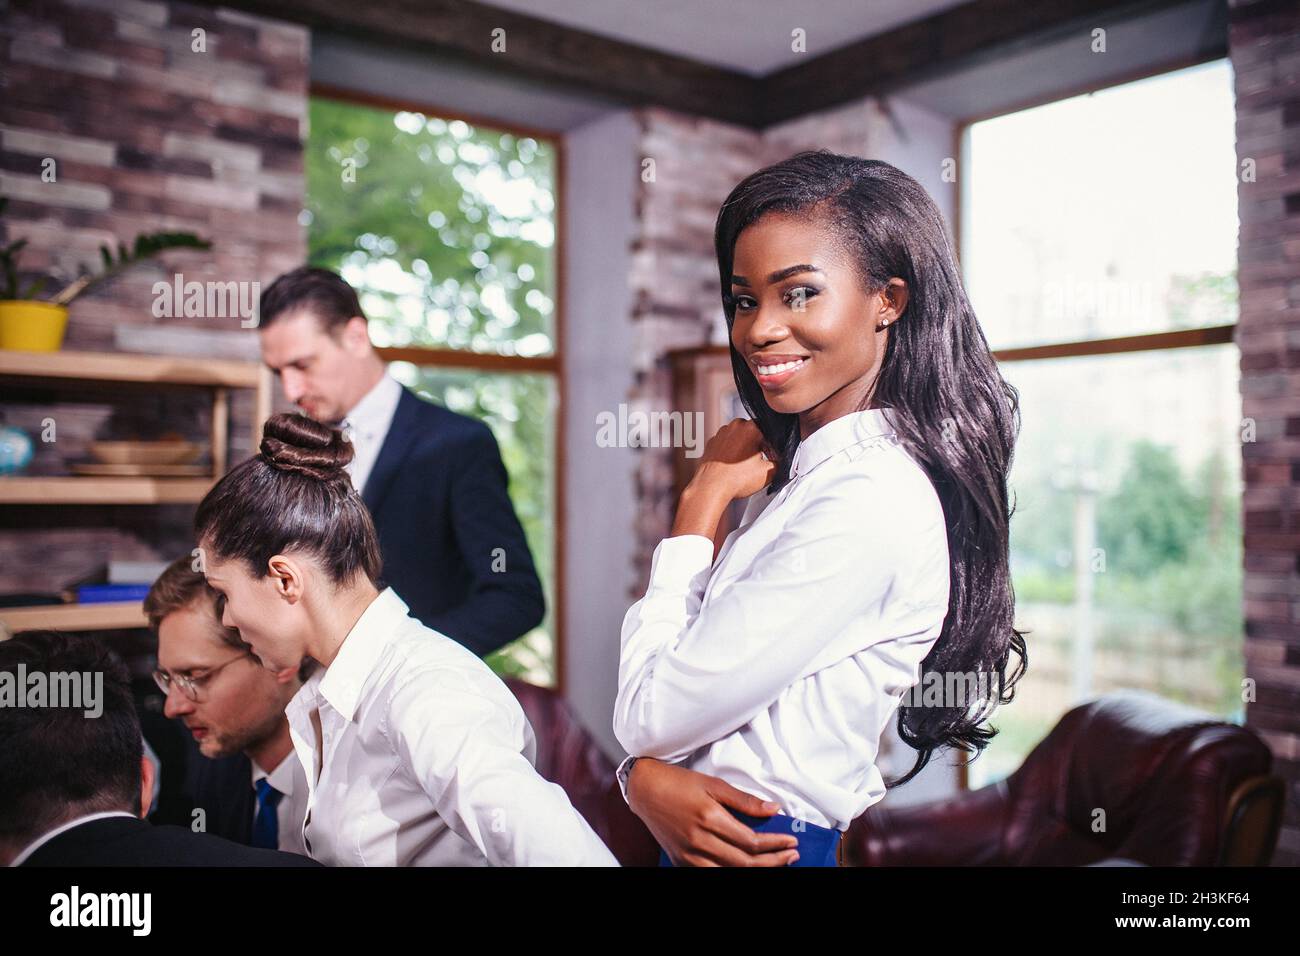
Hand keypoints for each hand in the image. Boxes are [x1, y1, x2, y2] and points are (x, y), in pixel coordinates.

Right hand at [627, 758, 798, 866]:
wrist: (645, 790)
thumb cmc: (679, 782)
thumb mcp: (713, 783)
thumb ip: (744, 800)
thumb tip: (773, 809)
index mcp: (709, 818)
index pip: (751, 841)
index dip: (775, 844)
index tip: (791, 842)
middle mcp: (699, 840)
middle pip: (744, 863)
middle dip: (773, 861)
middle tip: (791, 856)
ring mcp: (689, 855)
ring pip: (729, 873)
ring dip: (756, 871)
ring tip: (774, 864)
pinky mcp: (681, 861)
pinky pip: (710, 874)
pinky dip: (730, 873)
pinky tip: (744, 868)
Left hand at [689, 418, 775, 502]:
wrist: (710, 488)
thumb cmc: (735, 479)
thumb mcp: (768, 473)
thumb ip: (780, 464)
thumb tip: (780, 462)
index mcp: (751, 427)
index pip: (770, 431)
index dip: (773, 445)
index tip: (772, 456)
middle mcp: (734, 426)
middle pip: (753, 433)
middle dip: (758, 445)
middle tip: (759, 462)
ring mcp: (721, 433)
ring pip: (738, 437)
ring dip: (744, 448)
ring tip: (744, 466)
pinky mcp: (711, 443)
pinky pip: (725, 444)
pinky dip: (730, 452)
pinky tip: (733, 466)